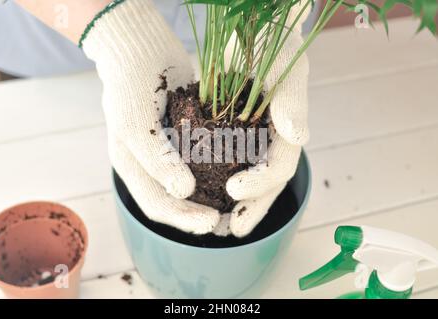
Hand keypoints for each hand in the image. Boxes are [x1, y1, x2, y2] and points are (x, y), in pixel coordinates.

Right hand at [82, 0, 219, 233]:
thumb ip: (157, 160)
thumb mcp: (136, 124)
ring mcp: (173, 149)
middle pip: (179, 200)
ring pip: (196, 181)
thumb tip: (183, 192)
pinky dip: (222, 167)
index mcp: (134, 168)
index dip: (183, 219)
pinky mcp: (191, 133)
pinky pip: (207, 156)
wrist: (141, 45)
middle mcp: (154, 163)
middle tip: (230, 220)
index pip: (158, 205)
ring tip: (239, 204)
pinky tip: (242, 170)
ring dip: (215, 195)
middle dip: (202, 212)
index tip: (212, 221)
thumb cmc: (130, 85)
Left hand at [225, 5, 309, 237]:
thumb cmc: (276, 46)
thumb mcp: (286, 68)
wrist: (255, 31)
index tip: (235, 192)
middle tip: (229, 230)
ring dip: (232, 203)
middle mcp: (272, 141)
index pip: (280, 167)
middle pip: (265, 183)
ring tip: (214, 224)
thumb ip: (292, 101)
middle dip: (251, 208)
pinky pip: (225, 163)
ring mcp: (253, 139)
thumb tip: (299, 136)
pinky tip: (200, 193)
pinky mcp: (231, 133)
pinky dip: (215, 180)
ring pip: (245, 178)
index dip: (261, 183)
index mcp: (288, 131)